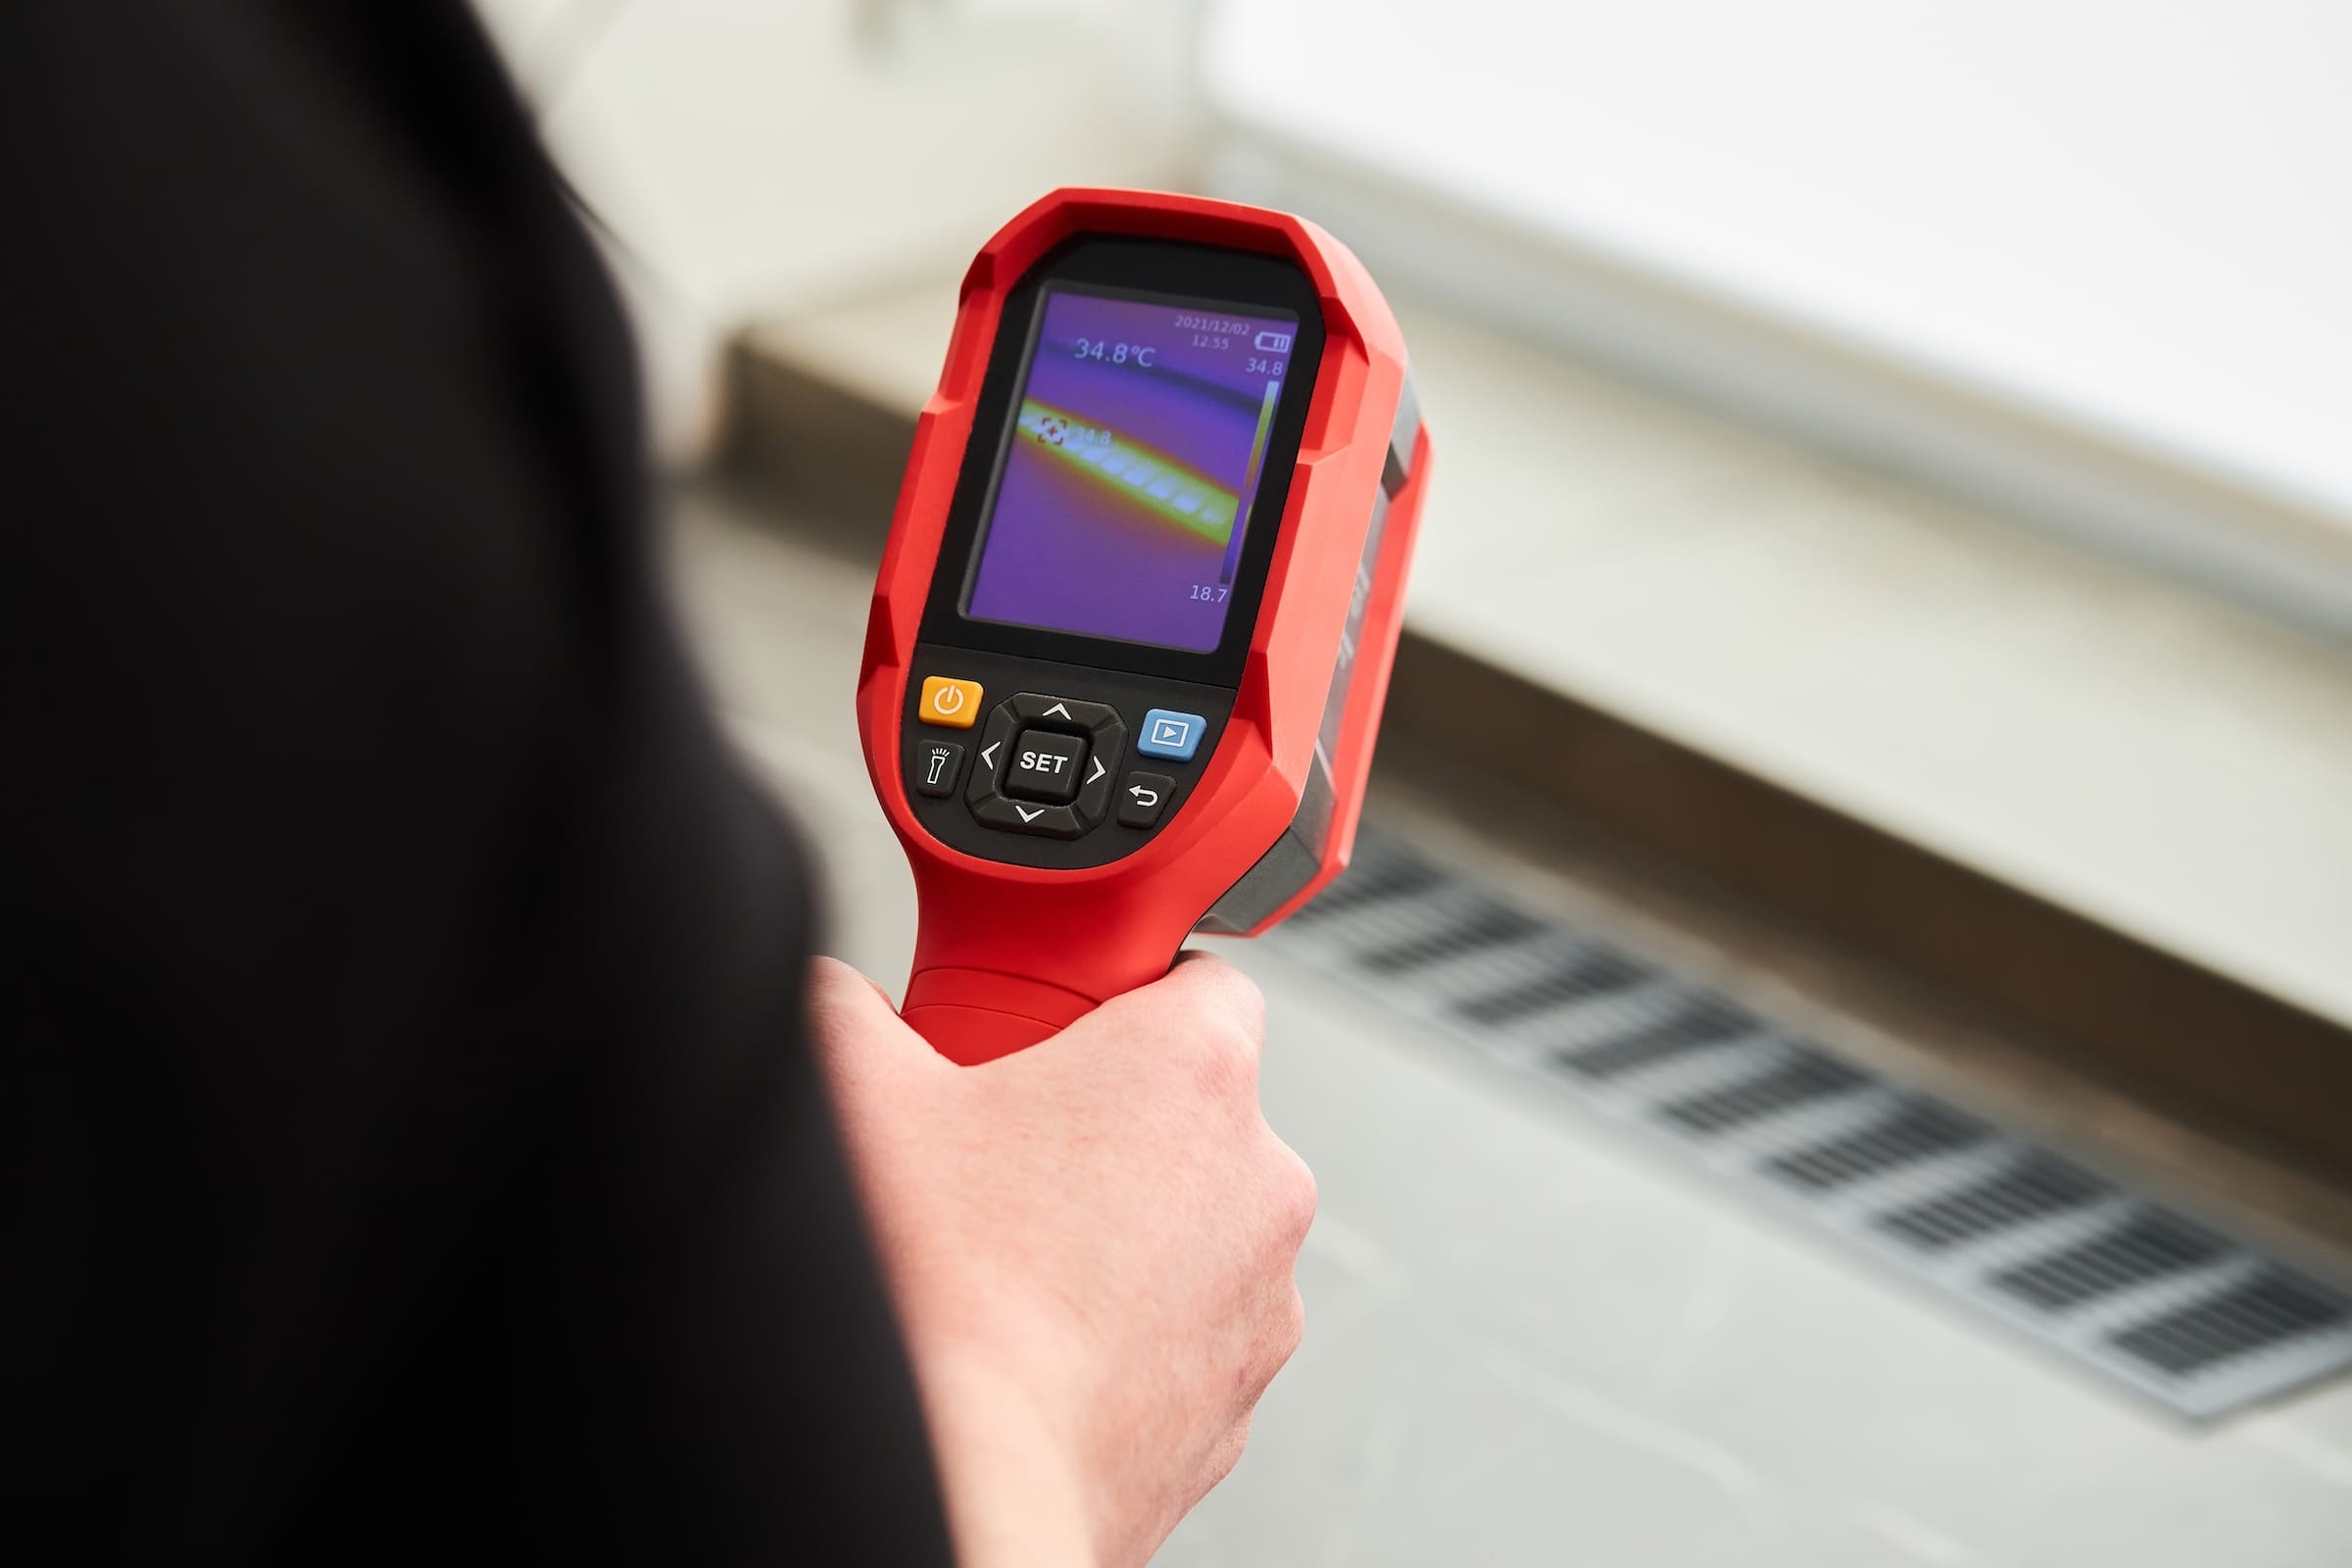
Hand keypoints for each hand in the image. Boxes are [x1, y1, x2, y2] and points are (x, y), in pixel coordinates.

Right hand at [807, 954, 1313, 1567]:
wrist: (963, 1480)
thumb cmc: (934, 1293)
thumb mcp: (857, 1090)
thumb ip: (847, 1003)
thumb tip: (834, 999)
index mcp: (1195, 1071)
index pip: (1202, 978)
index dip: (1121, 991)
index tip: (1057, 1022)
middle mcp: (1258, 1181)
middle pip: (1193, 1110)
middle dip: (1105, 1120)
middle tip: (1002, 1146)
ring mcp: (1259, 1304)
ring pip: (1194, 1229)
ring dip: (1122, 1232)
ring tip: (1006, 1257)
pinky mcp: (1232, 1406)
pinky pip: (1185, 1334)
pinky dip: (1125, 1330)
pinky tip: (1029, 1337)